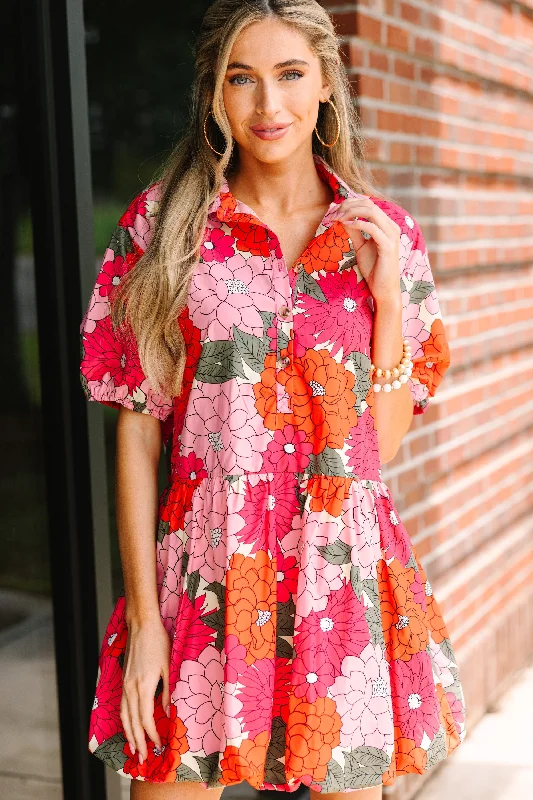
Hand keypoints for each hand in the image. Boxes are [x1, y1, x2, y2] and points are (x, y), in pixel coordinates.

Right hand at [120, 617, 170, 763]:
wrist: (141, 624)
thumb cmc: (158, 642)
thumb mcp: (169, 666)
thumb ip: (167, 691)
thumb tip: (166, 711)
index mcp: (144, 686)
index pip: (146, 719)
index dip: (152, 734)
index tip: (159, 744)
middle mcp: (131, 688)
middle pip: (132, 722)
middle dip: (138, 741)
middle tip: (143, 757)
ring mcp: (125, 684)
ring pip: (124, 716)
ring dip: (129, 734)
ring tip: (134, 748)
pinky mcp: (124, 679)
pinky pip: (122, 705)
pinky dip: (124, 720)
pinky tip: (127, 725)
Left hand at [330, 197, 401, 304]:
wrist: (383, 289)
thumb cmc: (374, 269)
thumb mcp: (361, 247)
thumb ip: (355, 232)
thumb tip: (344, 219)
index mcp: (387, 225)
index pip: (368, 204)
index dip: (350, 203)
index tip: (334, 211)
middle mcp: (391, 227)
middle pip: (369, 204)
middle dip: (348, 205)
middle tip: (333, 213)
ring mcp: (391, 235)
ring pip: (371, 211)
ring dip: (351, 212)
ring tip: (337, 218)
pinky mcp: (388, 246)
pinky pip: (372, 228)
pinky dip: (357, 224)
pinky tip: (345, 225)